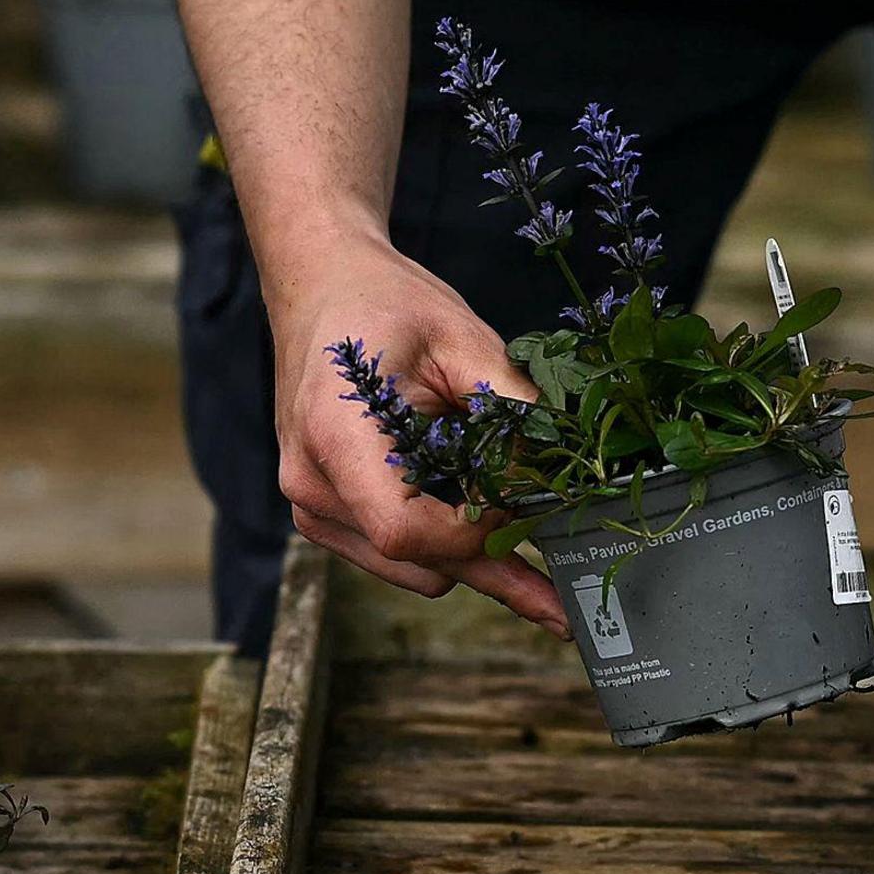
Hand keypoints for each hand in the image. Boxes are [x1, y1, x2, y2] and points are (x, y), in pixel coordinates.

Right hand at [270, 238, 570, 635]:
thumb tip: (561, 469)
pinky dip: (441, 544)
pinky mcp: (323, 514)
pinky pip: (394, 556)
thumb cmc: (385, 303)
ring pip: (412, 570)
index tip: (521, 508)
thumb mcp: (461, 339)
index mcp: (337, 435)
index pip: (406, 531)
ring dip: (467, 555)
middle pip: (418, 561)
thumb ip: (511, 406)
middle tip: (558, 585)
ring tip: (518, 524)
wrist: (322, 288)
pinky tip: (479, 518)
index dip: (474, 536)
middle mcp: (314, 483)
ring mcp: (312, 505)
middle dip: (491, 561)